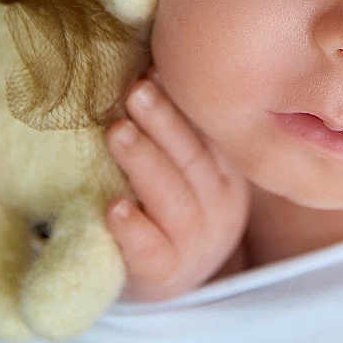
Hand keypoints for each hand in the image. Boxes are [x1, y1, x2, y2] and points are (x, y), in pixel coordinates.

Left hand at [105, 69, 250, 302]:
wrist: (166, 277)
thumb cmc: (166, 205)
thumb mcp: (182, 165)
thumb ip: (172, 128)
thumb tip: (145, 65)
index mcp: (227, 169)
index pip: (208, 131)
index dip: (181, 101)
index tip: (155, 69)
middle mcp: (221, 204)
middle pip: (192, 157)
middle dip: (162, 121)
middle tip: (134, 90)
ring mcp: (196, 242)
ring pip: (173, 198)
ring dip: (144, 162)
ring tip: (116, 133)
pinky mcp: (165, 273)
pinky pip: (151, 250)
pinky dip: (133, 229)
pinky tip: (114, 207)